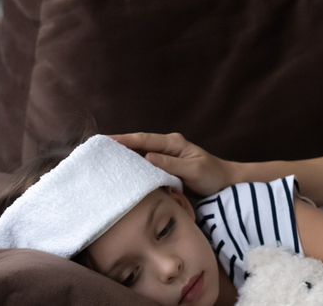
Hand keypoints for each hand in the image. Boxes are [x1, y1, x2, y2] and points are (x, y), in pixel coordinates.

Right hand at [109, 132, 234, 196]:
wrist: (225, 182)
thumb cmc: (212, 175)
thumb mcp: (193, 170)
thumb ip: (171, 164)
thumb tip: (147, 157)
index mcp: (173, 143)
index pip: (145, 139)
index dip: (125, 140)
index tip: (106, 140)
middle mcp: (167, 146)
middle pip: (139, 143)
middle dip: (119, 145)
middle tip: (97, 149)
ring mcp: (165, 156)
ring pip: (140, 154)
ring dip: (124, 156)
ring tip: (103, 159)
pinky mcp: (165, 166)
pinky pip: (146, 165)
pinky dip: (133, 166)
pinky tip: (121, 172)